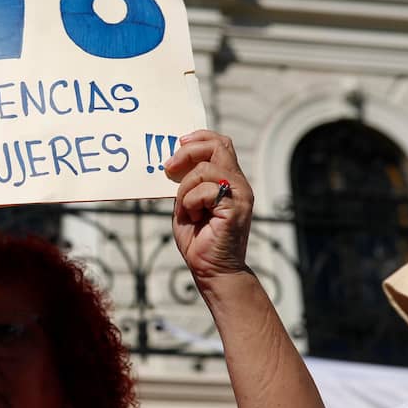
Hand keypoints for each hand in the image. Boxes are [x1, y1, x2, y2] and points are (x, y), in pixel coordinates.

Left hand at [164, 130, 253, 280]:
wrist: (211, 270)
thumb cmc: (198, 239)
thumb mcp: (187, 204)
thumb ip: (186, 183)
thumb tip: (173, 162)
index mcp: (228, 180)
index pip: (221, 144)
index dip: (199, 138)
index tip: (178, 143)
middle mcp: (238, 184)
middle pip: (218, 146)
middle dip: (188, 152)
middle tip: (168, 167)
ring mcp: (239, 195)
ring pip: (205, 169)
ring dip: (185, 188)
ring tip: (187, 209)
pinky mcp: (235, 208)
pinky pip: (205, 191)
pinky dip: (191, 203)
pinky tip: (194, 218)